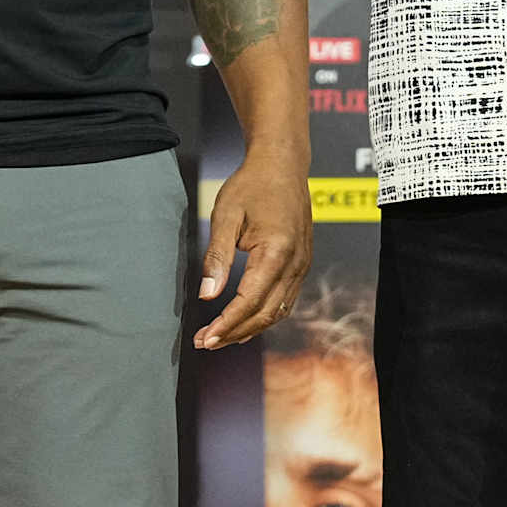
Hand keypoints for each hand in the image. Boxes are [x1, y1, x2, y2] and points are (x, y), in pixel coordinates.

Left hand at [194, 150, 311, 350]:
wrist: (282, 164)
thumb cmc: (251, 185)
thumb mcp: (226, 215)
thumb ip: (217, 257)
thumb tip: (207, 295)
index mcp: (276, 251)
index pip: (250, 301)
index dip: (227, 324)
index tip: (204, 338)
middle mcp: (295, 263)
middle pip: (266, 314)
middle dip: (234, 332)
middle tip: (204, 343)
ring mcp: (302, 264)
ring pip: (278, 311)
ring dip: (249, 328)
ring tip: (220, 337)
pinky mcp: (302, 263)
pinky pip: (285, 299)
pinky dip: (264, 315)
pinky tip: (244, 320)